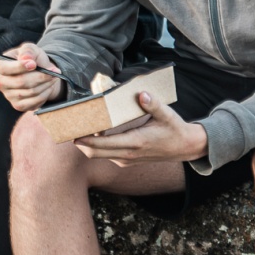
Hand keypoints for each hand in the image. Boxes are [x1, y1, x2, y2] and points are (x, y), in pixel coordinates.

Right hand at [0, 43, 66, 111]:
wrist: (37, 71)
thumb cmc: (31, 58)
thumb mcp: (30, 49)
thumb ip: (28, 51)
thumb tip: (26, 58)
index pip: (5, 68)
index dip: (19, 67)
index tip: (34, 64)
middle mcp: (0, 82)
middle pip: (20, 82)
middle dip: (40, 76)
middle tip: (54, 72)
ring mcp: (8, 95)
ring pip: (30, 92)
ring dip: (46, 84)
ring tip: (53, 77)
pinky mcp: (18, 105)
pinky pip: (34, 101)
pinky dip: (45, 93)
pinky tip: (48, 86)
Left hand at [73, 90, 208, 165]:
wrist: (185, 147)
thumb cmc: (174, 129)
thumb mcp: (167, 114)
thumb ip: (153, 104)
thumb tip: (142, 94)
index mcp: (136, 142)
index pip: (103, 144)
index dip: (86, 140)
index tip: (73, 133)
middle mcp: (129, 154)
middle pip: (95, 153)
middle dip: (80, 143)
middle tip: (69, 129)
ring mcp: (127, 159)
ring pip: (99, 155)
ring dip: (87, 145)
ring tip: (78, 129)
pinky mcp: (127, 160)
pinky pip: (106, 155)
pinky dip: (96, 147)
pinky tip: (93, 134)